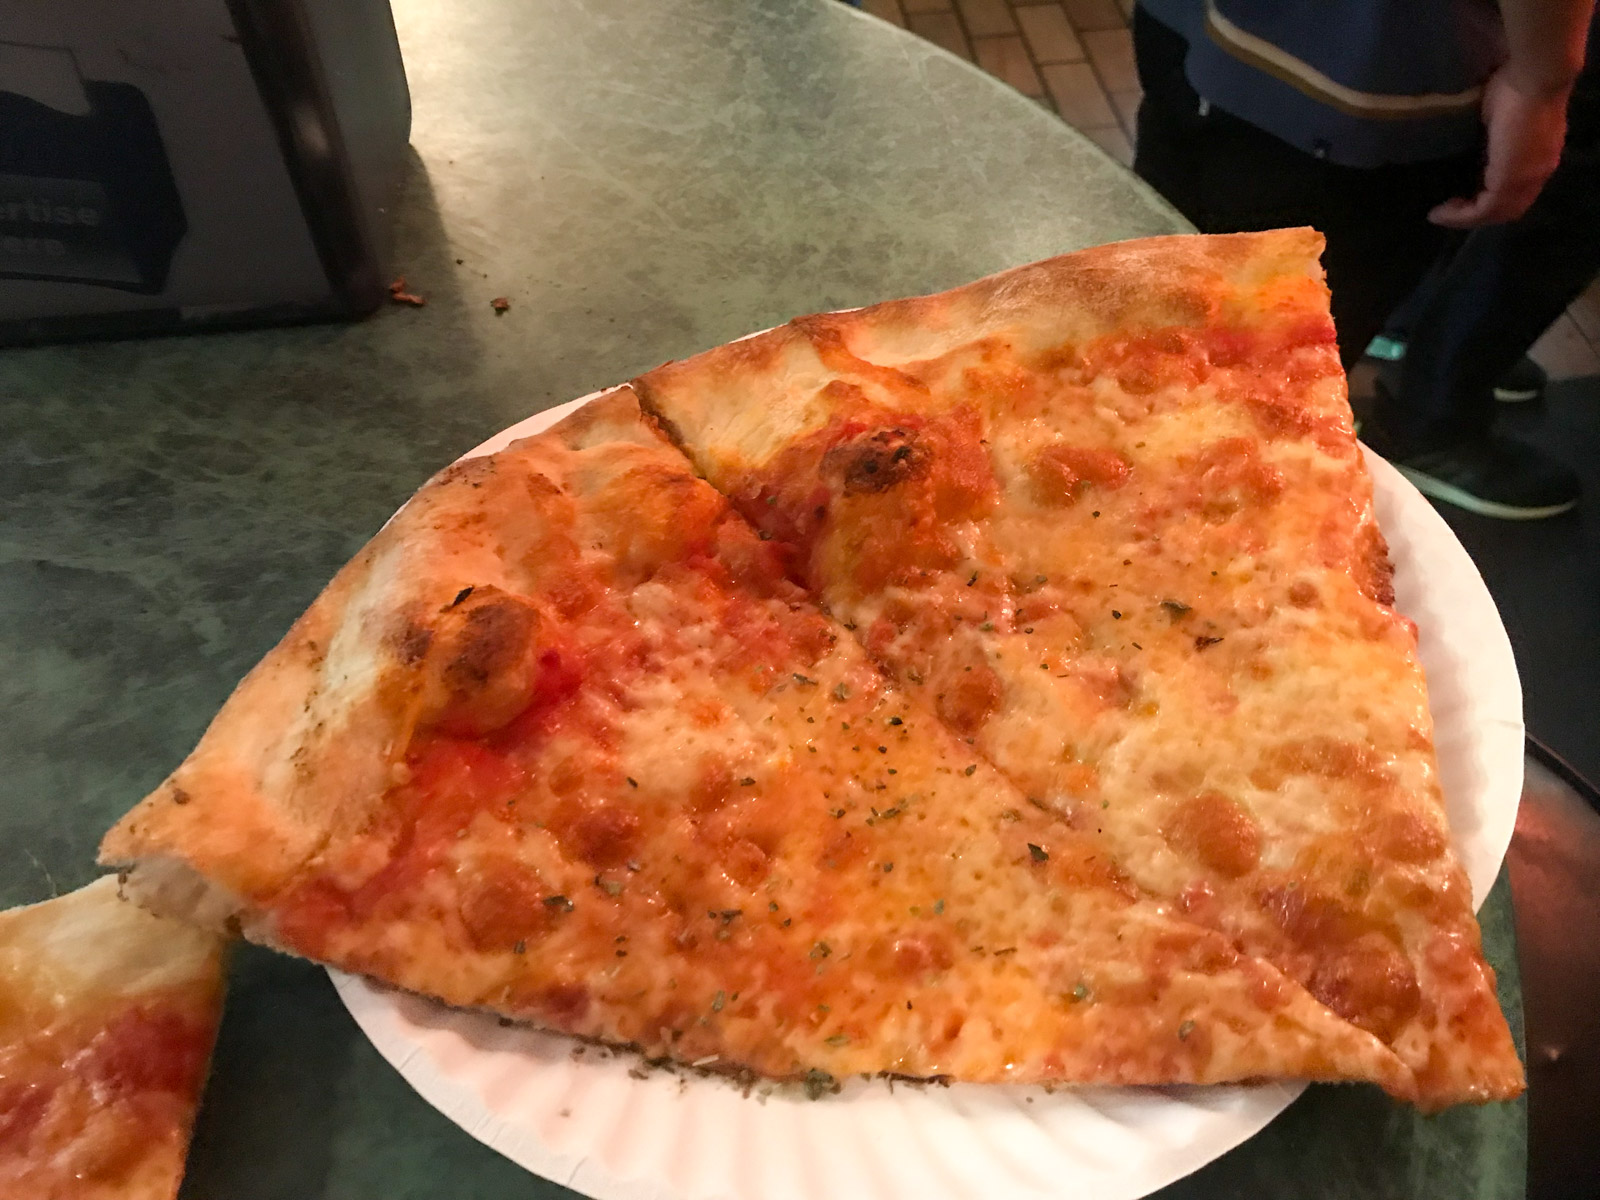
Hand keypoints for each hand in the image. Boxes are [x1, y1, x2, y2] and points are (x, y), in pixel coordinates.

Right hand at [1428, 65, 1570, 227]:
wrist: (1534, 75)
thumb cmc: (1519, 81)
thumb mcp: (1504, 112)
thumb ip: (1496, 132)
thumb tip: (1477, 139)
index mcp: (1541, 155)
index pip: (1518, 189)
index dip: (1491, 197)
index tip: (1462, 194)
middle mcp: (1538, 171)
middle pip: (1509, 208)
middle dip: (1477, 214)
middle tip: (1448, 210)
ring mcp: (1527, 178)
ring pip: (1496, 213)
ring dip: (1466, 218)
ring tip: (1441, 214)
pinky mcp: (1509, 180)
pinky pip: (1483, 210)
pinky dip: (1459, 216)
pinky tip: (1440, 212)